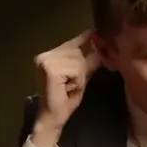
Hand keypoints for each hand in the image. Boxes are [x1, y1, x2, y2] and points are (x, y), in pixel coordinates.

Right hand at [33, 30, 100, 145]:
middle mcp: (45, 54)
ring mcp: (46, 61)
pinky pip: (75, 69)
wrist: (53, 116)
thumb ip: (88, 61)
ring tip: (70, 87)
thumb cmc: (66, 98)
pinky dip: (77, 80)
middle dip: (81, 68)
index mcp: (50, 55)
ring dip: (79, 76)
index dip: (85, 38)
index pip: (72, 42)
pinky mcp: (50, 69)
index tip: (95, 30)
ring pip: (77, 60)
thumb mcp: (81, 76)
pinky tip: (68, 88)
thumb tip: (101, 48)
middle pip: (76, 52)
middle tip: (72, 84)